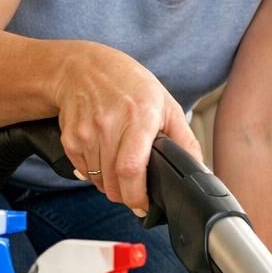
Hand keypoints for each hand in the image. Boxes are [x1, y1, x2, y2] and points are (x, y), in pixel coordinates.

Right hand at [52, 42, 204, 215]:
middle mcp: (110, 124)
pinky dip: (95, 175)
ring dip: (111, 186)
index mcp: (140, 117)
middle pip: (114, 182)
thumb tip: (200, 171)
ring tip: (121, 170)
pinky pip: (83, 172)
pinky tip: (105, 158)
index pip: (131, 168)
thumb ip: (185, 141)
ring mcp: (86, 132)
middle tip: (135, 193)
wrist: (84, 68)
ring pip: (98, 181)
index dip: (137, 195)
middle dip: (126, 196)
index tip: (143, 204)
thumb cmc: (130, 86)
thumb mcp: (167, 105)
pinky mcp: (70, 138)